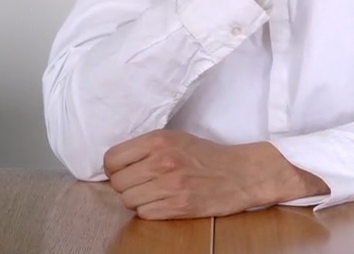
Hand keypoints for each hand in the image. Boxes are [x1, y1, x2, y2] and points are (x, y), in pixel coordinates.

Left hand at [103, 130, 327, 219]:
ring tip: (155, 193)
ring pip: (129, 201)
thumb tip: (115, 165)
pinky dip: (151, 211)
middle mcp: (162, 161)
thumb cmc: (206, 156)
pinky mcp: (179, 206)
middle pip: (118, 183)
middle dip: (126, 186)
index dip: (114, 169)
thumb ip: (145, 148)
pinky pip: (145, 214)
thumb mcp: (175, 139)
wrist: (241, 173)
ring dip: (138, 200)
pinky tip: (165, 202)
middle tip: (142, 184)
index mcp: (158, 140)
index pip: (112, 159)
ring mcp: (170, 185)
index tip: (123, 172)